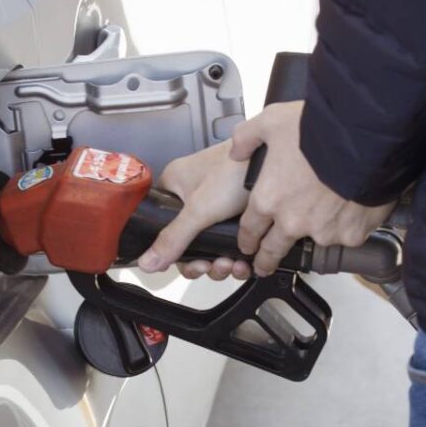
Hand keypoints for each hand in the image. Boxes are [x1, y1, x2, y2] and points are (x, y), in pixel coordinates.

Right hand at [137, 139, 251, 279]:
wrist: (277, 161)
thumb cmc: (236, 169)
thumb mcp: (199, 209)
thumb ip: (173, 238)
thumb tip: (148, 262)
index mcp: (174, 187)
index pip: (161, 227)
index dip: (174, 253)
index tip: (190, 263)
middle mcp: (192, 196)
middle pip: (188, 242)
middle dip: (202, 261)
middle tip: (214, 266)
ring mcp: (216, 205)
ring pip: (211, 245)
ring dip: (221, 263)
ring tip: (232, 264)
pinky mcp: (237, 212)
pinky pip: (230, 242)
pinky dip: (236, 257)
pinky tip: (244, 262)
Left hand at [230, 101, 395, 275]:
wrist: (364, 139)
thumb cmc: (319, 130)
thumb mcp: (271, 121)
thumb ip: (247, 138)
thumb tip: (237, 151)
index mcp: (269, 199)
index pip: (249, 230)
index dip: (247, 240)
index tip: (248, 245)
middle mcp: (292, 221)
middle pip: (273, 250)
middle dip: (266, 261)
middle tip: (265, 265)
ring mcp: (323, 231)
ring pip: (314, 240)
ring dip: (316, 231)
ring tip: (326, 214)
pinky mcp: (351, 234)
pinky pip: (347, 235)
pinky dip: (347, 225)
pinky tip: (351, 206)